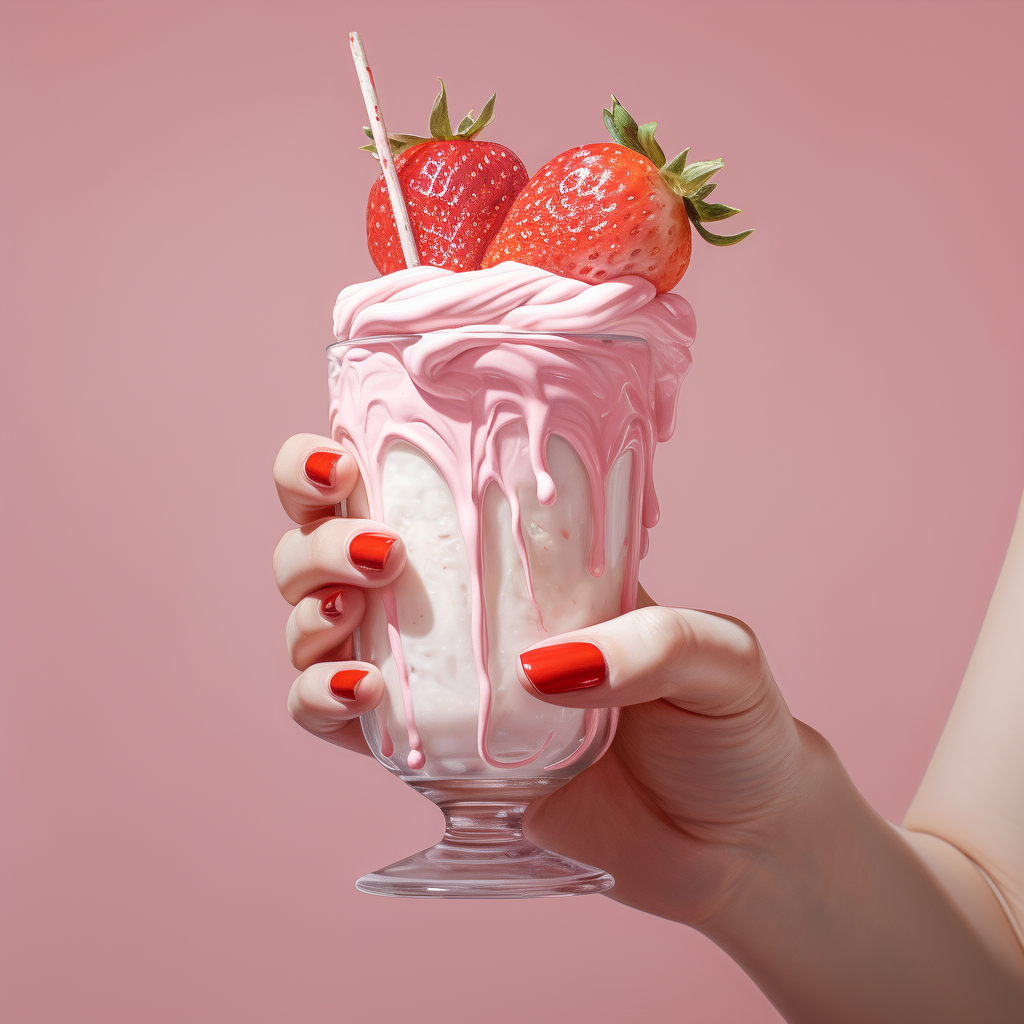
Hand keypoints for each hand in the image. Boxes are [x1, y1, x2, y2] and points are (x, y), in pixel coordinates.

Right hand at [272, 432, 815, 926]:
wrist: (733, 843)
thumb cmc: (728, 727)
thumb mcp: (720, 656)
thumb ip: (652, 644)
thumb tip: (539, 666)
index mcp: (518, 556)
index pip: (411, 487)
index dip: (343, 467)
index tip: (344, 460)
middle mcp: (456, 608)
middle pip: (330, 549)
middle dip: (317, 535)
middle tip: (376, 551)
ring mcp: (433, 682)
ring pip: (319, 626)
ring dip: (308, 609)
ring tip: (354, 611)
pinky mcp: (423, 758)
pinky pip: (334, 722)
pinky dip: (319, 699)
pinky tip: (361, 692)